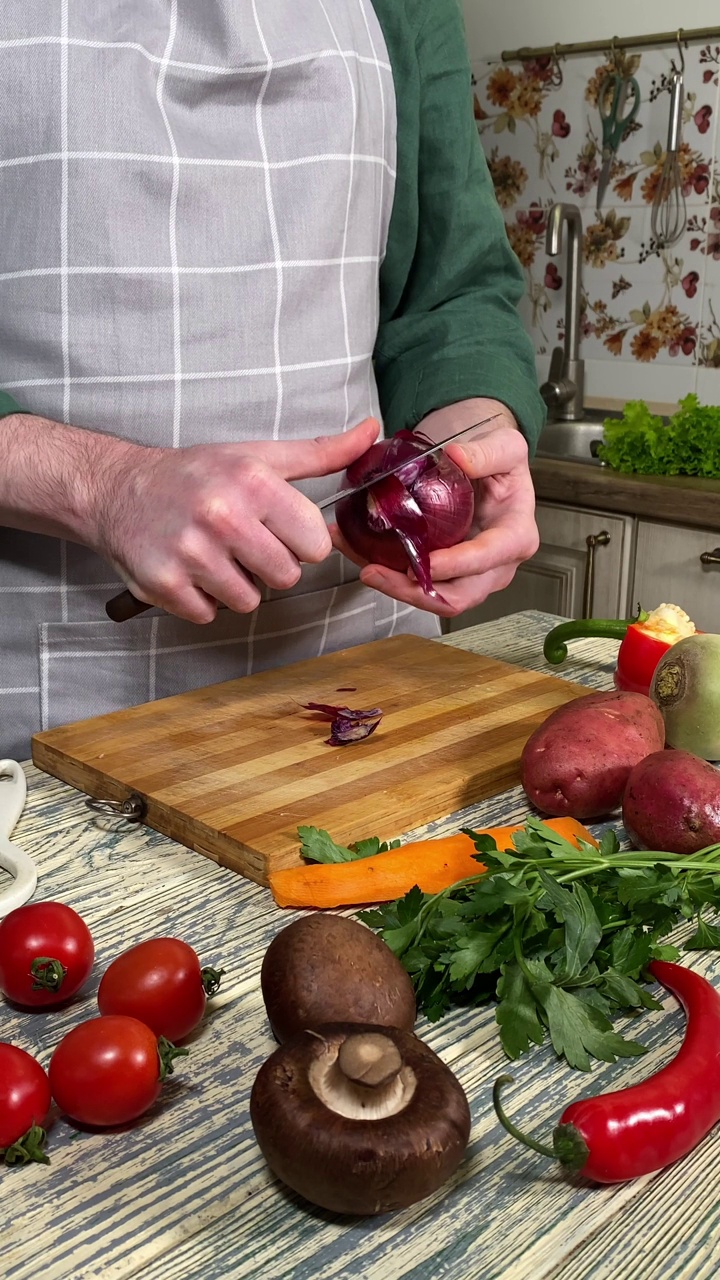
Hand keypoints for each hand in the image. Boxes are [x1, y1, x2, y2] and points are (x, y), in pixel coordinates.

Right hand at [92, 419, 379, 622]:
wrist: (118, 489)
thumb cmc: (197, 474)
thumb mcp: (258, 456)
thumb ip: (321, 453)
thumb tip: (373, 433)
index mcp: (253, 482)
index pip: (316, 544)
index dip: (301, 543)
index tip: (279, 531)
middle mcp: (222, 515)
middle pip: (286, 578)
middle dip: (269, 567)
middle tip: (243, 544)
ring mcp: (190, 552)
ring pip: (249, 601)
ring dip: (235, 585)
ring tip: (214, 556)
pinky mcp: (163, 583)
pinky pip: (209, 614)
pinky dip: (201, 599)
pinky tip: (189, 570)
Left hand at [330, 409, 538, 617]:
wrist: (486, 466)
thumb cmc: (500, 460)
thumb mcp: (505, 445)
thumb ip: (487, 452)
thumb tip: (457, 458)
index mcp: (515, 536)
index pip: (487, 558)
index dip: (457, 565)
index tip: (426, 563)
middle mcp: (496, 565)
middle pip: (459, 595)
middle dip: (416, 592)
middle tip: (378, 572)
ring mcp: (471, 575)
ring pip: (436, 598)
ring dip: (398, 590)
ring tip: (366, 569)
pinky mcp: (448, 574)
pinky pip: (419, 586)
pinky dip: (391, 578)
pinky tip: (365, 561)